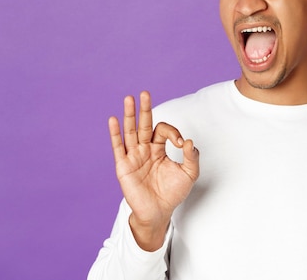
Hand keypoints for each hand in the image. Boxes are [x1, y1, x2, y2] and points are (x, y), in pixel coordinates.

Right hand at [109, 91, 199, 249]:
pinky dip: (115, 133)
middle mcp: (145, 149)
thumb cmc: (173, 193)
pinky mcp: (124, 166)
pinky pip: (118, 147)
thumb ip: (192, 158)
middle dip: (144, 109)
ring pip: (130, 131)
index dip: (173, 133)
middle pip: (143, 124)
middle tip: (144, 93)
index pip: (162, 130)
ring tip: (128, 99)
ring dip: (129, 115)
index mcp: (158, 148)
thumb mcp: (189, 174)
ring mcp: (133, 156)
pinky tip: (114, 120)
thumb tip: (189, 142)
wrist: (159, 212)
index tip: (181, 143)